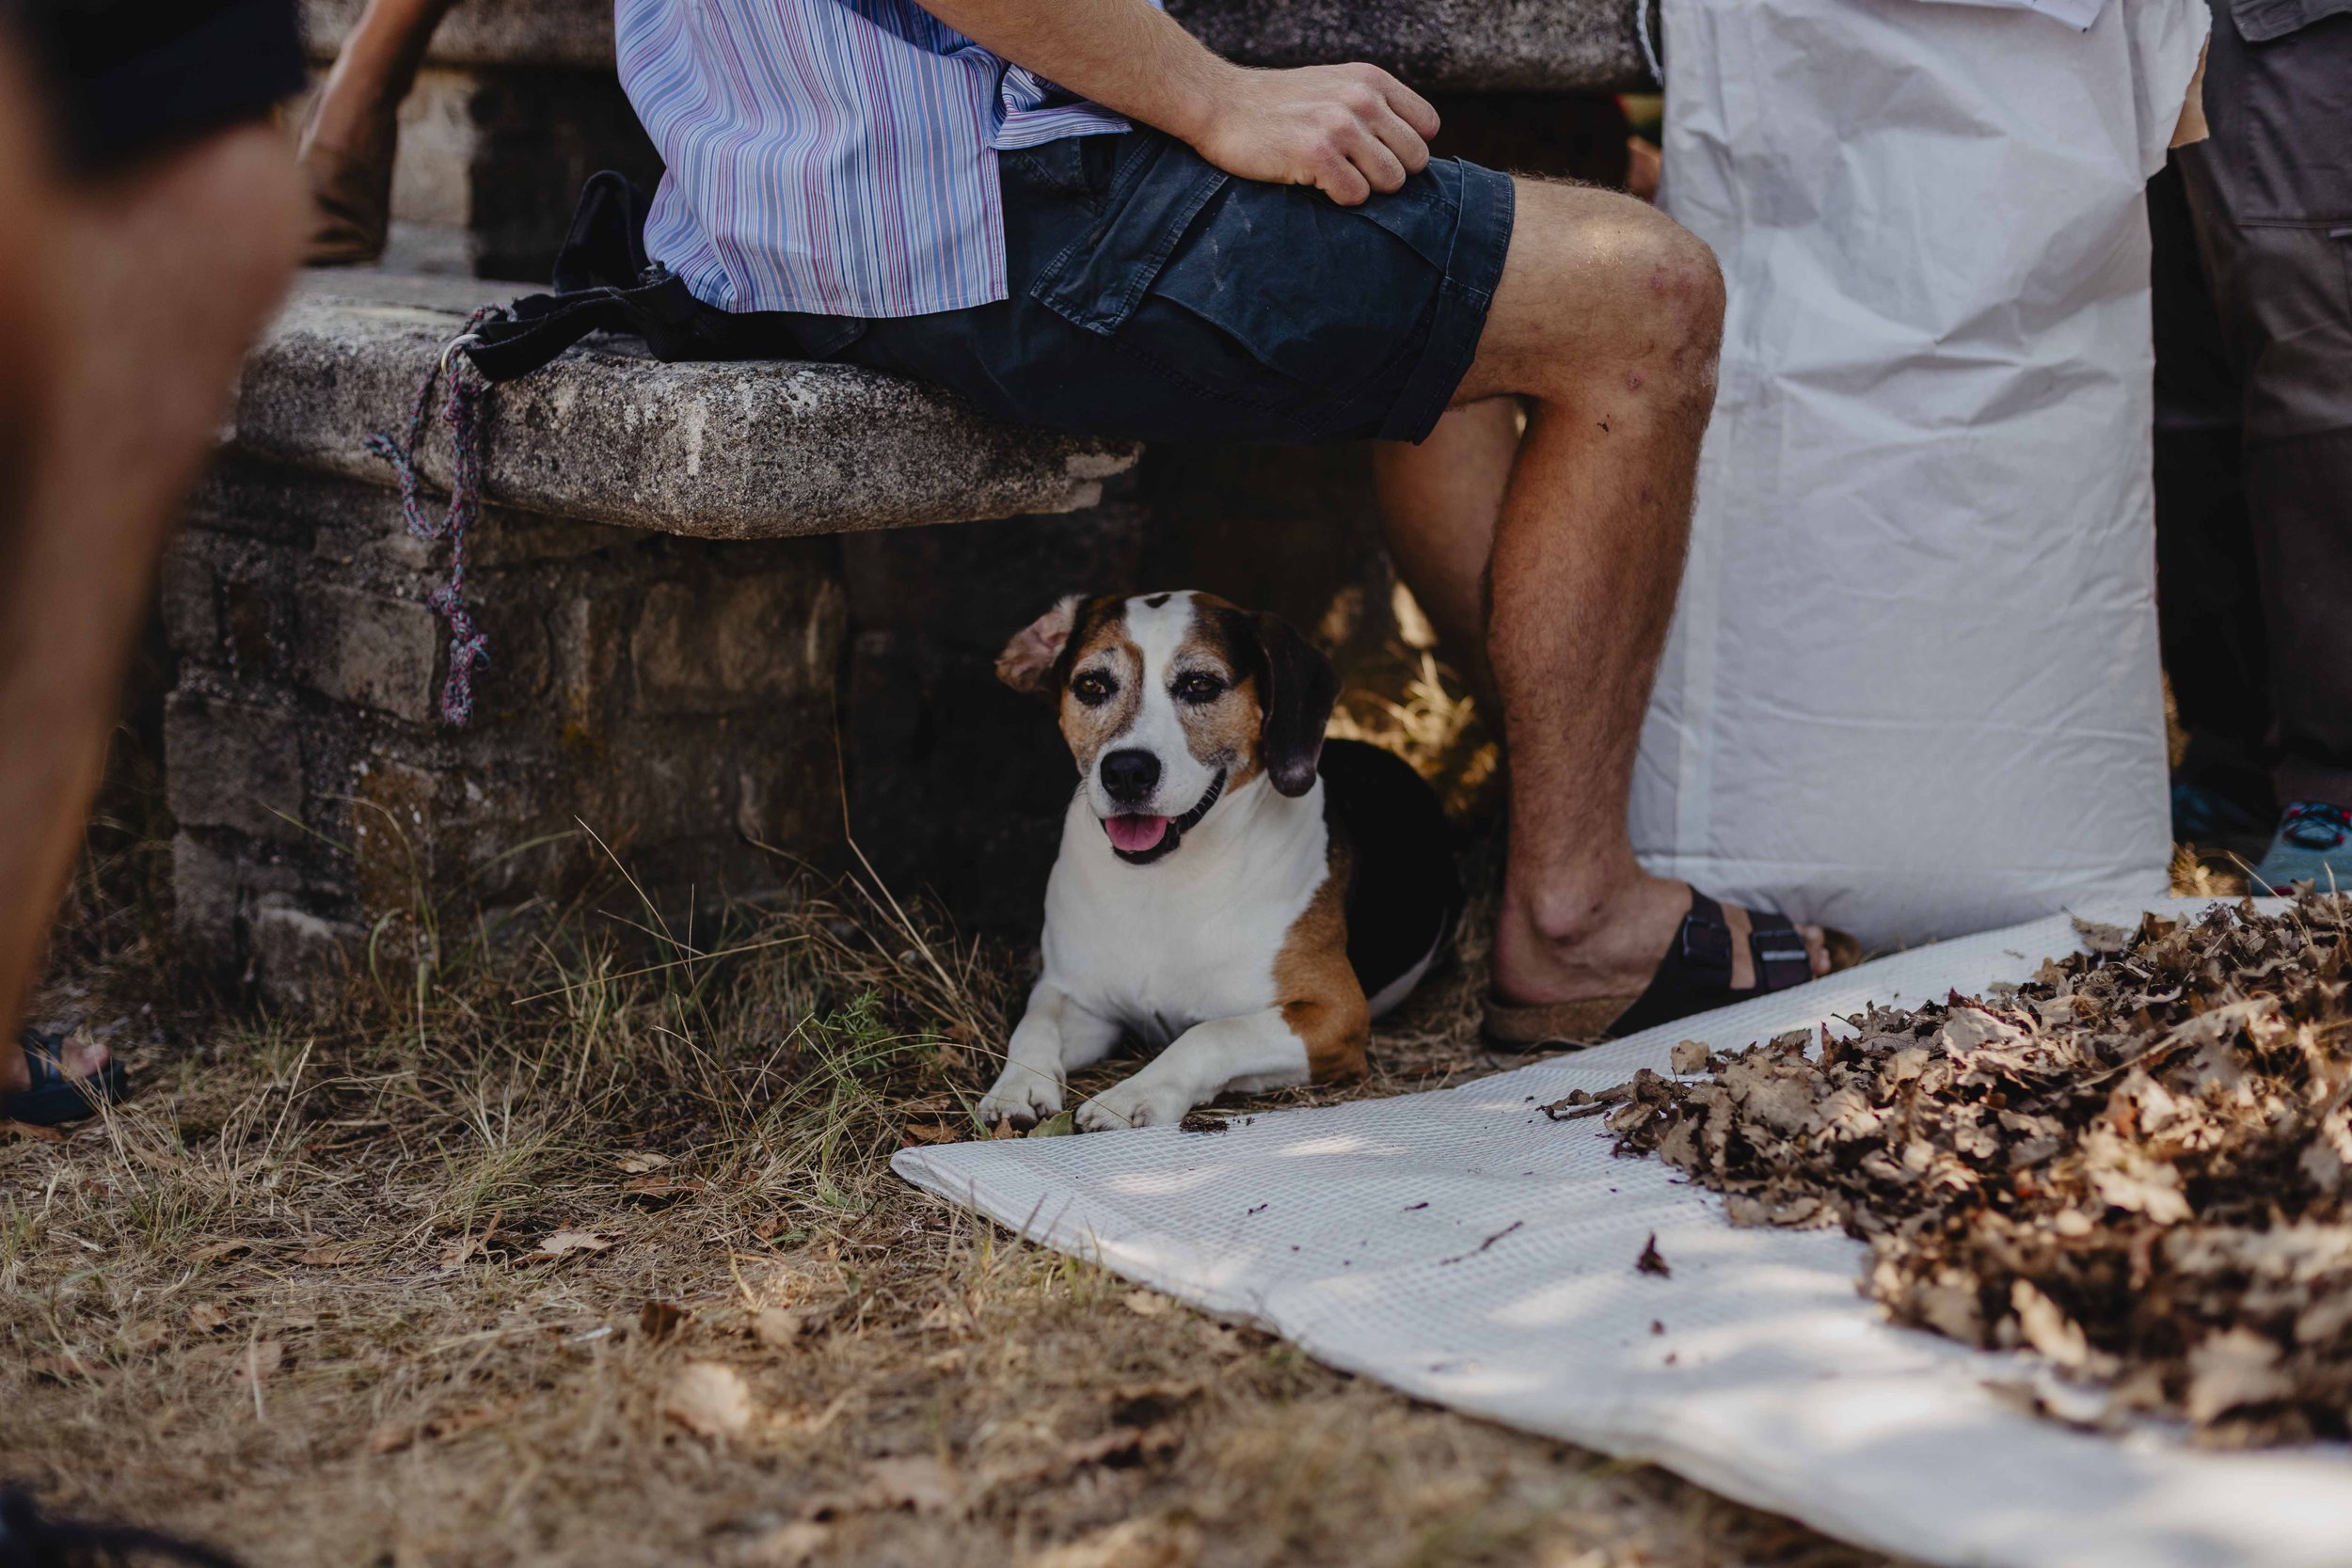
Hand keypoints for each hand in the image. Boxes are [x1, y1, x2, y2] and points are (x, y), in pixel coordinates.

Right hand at [1184, 62, 1440, 206]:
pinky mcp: (1317, 153)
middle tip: (1350, 170)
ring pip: (1390, 182)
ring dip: (1363, 188)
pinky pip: (1356, 196)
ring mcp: (1341, 125)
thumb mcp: (1334, 86)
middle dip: (1387, 173)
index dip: (1404, 149)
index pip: (1427, 128)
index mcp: (1372, 80)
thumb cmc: (1278, 105)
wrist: (1220, 104)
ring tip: (1330, 175)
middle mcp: (1362, 98)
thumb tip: (1414, 152)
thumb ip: (1374, 106)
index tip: (1374, 154)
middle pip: (1414, 160)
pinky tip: (1312, 181)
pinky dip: (1337, 198)